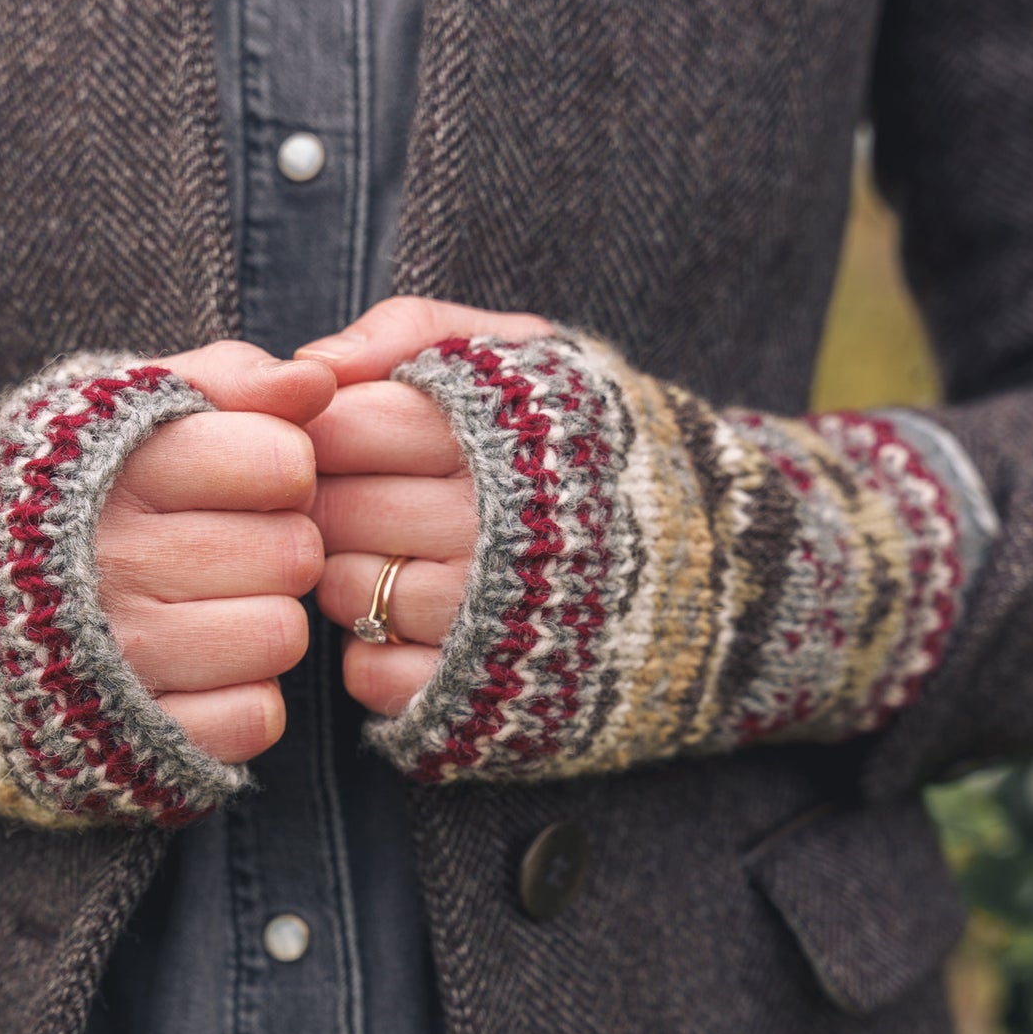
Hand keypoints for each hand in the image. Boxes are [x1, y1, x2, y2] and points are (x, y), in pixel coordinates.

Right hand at [101, 342, 334, 760]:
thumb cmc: (69, 500)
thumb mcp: (124, 414)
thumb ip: (225, 379)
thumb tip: (317, 381)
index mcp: (118, 471)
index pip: (282, 462)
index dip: (279, 467)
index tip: (241, 479)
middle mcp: (112, 565)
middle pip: (294, 553)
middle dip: (276, 545)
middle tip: (224, 550)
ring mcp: (120, 662)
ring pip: (281, 636)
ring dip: (262, 623)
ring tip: (207, 608)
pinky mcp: (135, 742)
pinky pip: (258, 717)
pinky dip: (239, 698)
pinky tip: (193, 670)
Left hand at [301, 298, 551, 715]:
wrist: (723, 576)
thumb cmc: (591, 449)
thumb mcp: (528, 354)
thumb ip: (417, 330)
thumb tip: (309, 367)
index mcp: (506, 439)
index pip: (352, 425)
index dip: (328, 428)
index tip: (342, 433)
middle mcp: (501, 534)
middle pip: (340, 510)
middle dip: (330, 499)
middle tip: (355, 495)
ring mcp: (494, 627)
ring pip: (348, 592)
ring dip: (347, 575)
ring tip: (389, 555)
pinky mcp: (482, 703)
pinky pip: (371, 674)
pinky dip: (370, 651)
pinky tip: (408, 623)